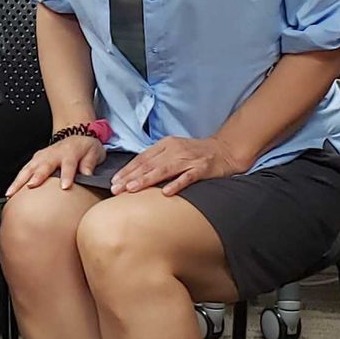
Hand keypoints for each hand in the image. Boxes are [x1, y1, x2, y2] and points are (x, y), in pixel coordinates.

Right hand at [6, 135, 105, 195]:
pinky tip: (10, 192)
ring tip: (12, 193)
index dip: (67, 175)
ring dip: (19, 180)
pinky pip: (24, 170)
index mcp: (70, 152)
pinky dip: (16, 181)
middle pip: (43, 165)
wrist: (77, 135)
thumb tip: (88, 176)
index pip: (69, 164)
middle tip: (31, 186)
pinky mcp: (35, 159)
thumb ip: (90, 164)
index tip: (65, 187)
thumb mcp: (94, 153)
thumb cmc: (85, 147)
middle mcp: (53, 153)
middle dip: (36, 176)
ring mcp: (42, 156)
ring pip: (29, 168)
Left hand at [111, 136, 248, 195]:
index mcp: (166, 145)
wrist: (225, 150)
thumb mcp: (174, 151)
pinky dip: (176, 184)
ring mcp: (189, 159)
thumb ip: (157, 160)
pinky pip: (187, 177)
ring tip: (132, 189)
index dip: (127, 170)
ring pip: (163, 170)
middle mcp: (175, 150)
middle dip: (130, 177)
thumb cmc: (196, 153)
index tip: (114, 181)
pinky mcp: (202, 169)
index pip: (142, 158)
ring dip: (146, 180)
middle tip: (116, 189)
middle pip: (149, 165)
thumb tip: (135, 175)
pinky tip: (166, 193)